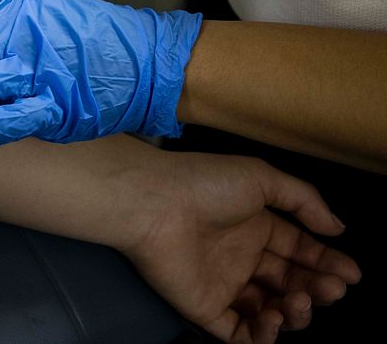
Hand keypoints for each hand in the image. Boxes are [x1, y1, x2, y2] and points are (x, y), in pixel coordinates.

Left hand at [124, 153, 360, 342]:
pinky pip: (240, 333)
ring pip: (272, 312)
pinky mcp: (205, 308)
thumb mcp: (262, 178)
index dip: (328, 264)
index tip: (352, 275)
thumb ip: (304, 201)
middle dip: (318, 290)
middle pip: (291, 285)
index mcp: (257, 227)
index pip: (301, 253)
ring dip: (296, 314)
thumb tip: (339, 229)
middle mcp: (243, 258)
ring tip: (300, 301)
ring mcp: (224, 285)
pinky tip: (274, 319)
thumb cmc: (206, 184)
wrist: (155, 204)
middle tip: (330, 289)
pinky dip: (263, 336)